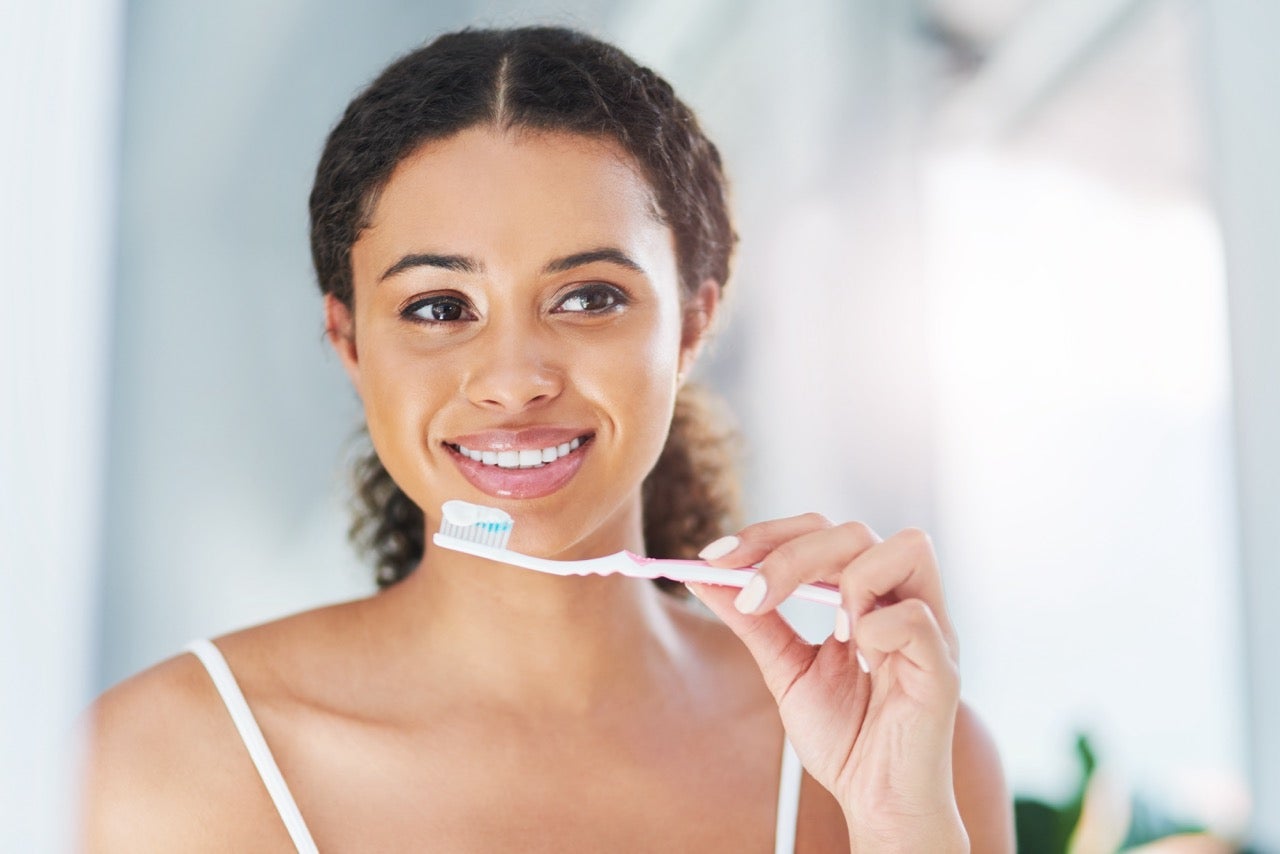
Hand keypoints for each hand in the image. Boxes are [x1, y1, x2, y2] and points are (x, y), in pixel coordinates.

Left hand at [689, 514, 967, 850]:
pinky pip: (914, 617)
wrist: (875, 801)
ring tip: (831, 634)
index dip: (768, 534)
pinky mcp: (943, 666)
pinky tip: (864, 662)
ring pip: (904, 547)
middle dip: (789, 555)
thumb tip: (703, 576)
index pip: (822, 530)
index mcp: (867, 595)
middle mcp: (901, 599)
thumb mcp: (784, 669)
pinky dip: (876, 630)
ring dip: (848, 582)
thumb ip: (753, 620)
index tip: (714, 559)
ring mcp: (929, 628)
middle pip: (854, 531)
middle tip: (751, 597)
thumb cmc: (844, 735)